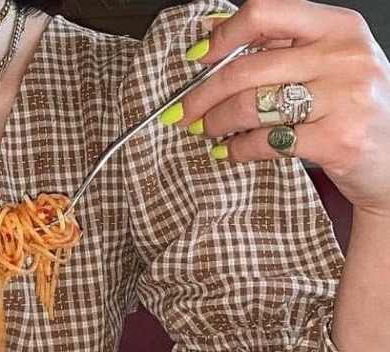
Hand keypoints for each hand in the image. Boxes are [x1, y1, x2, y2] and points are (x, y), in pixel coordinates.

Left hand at [175, 0, 389, 217]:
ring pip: (251, 106)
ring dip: (215, 123)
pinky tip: (227, 152)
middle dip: (202, 94)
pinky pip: (265, 142)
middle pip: (247, 68)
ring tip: (204, 131)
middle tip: (182, 112)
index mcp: (339, 27)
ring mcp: (344, 98)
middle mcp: (344, 56)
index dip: (222, 36)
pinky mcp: (337, 140)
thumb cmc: (354, 110)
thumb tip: (214, 31)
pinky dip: (236, 149)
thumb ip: (279, 46)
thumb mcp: (329, 65)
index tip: (197, 59)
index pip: (265, 12)